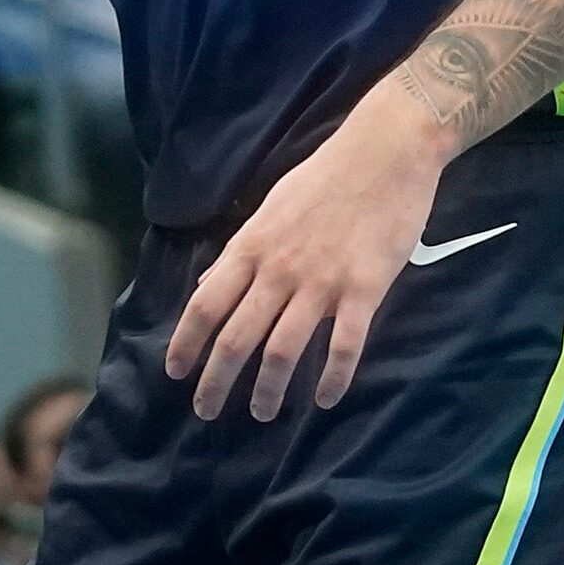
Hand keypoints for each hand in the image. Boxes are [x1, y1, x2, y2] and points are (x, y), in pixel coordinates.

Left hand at [164, 95, 450, 421]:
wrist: (386, 151)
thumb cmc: (327, 176)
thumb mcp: (271, 207)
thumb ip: (243, 249)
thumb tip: (210, 282)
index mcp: (253, 245)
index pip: (206, 304)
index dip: (185, 344)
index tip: (177, 374)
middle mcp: (280, 269)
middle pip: (236, 338)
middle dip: (216, 382)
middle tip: (206, 411)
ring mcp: (323, 281)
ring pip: (283, 351)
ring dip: (267, 391)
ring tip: (262, 413)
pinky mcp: (365, 288)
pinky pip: (344, 346)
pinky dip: (332, 379)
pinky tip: (325, 398)